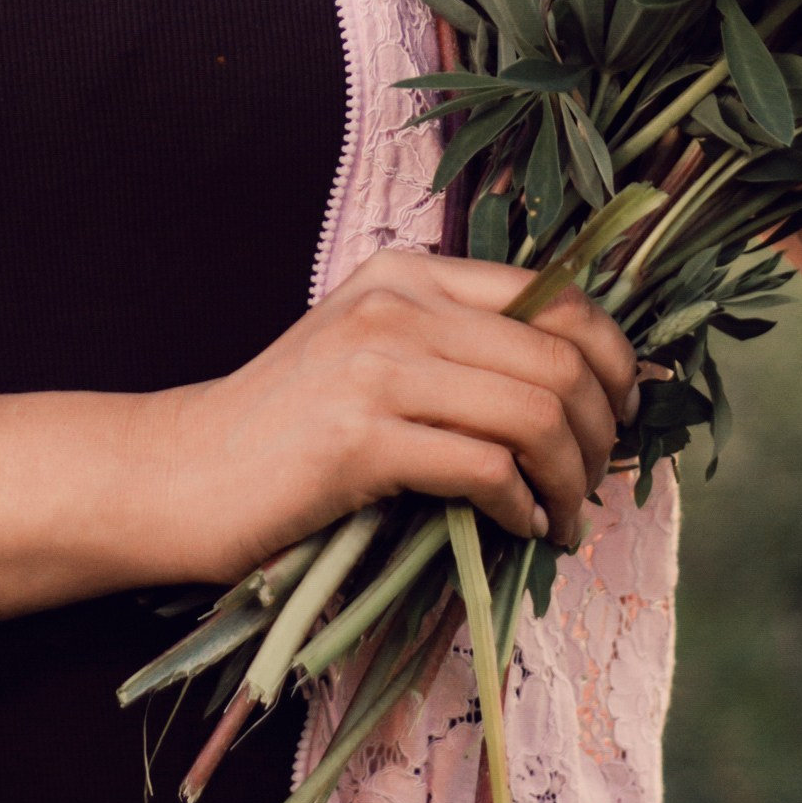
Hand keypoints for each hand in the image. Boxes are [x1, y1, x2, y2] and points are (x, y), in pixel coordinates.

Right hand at [151, 251, 639, 577]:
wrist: (178, 473)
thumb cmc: (284, 430)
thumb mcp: (371, 357)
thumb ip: (455, 351)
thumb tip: (577, 389)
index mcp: (408, 273)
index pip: (557, 294)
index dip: (614, 357)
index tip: (624, 411)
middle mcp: (397, 304)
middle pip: (560, 357)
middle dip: (602, 431)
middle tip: (596, 483)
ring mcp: (376, 367)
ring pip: (536, 413)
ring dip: (572, 479)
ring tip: (566, 518)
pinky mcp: (359, 440)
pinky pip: (486, 469)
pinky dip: (523, 508)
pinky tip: (520, 529)